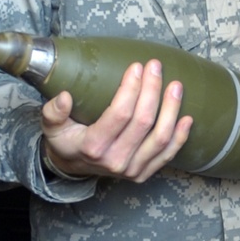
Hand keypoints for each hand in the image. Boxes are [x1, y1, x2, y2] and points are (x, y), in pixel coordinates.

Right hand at [40, 58, 192, 182]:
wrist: (73, 166)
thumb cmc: (65, 140)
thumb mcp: (52, 126)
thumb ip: (54, 112)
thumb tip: (65, 97)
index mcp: (93, 147)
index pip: (120, 115)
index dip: (131, 89)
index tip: (136, 67)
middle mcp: (114, 161)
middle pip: (143, 122)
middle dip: (152, 91)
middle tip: (155, 67)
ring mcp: (131, 170)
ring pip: (160, 138)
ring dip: (171, 110)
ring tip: (175, 86)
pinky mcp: (143, 173)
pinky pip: (167, 155)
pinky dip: (180, 136)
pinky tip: (186, 118)